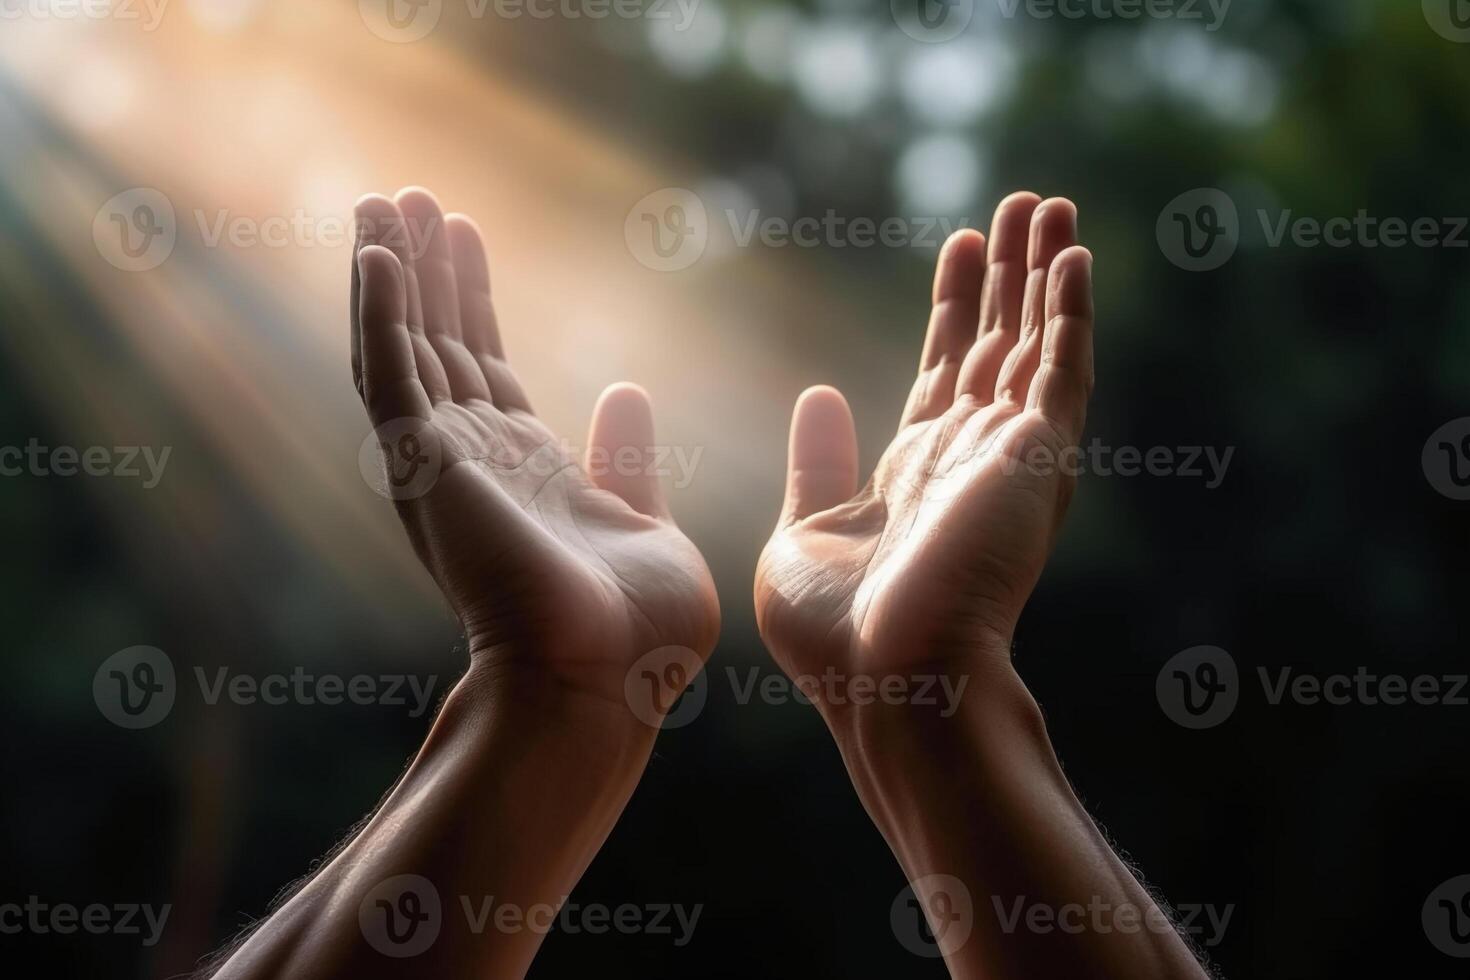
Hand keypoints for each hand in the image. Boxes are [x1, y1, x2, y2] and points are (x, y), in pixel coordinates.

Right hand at [352, 188, 718, 713]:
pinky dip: (379, 311)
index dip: (470, 300)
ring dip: (393, 273)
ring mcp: (442, 465)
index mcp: (526, 471)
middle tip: (409, 197)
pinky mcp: (423, 467)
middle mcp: (473, 463)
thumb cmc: (639, 632)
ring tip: (385, 200)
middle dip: (425, 271)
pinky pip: (388, 374)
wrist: (602, 684)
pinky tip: (380, 252)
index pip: (483, 367)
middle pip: (436, 343)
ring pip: (403, 346)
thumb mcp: (646, 524)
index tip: (465, 237)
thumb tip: (627, 395)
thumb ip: (628, 462)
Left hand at [754, 193, 1092, 705]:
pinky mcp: (1037, 460)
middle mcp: (972, 457)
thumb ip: (817, 465)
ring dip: (1044, 275)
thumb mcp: (803, 534)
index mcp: (917, 472)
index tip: (964, 249)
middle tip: (1023, 206)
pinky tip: (1072, 257)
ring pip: (1036, 344)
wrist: (887, 684)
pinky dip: (1070, 314)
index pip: (945, 370)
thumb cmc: (836, 638)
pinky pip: (1063, 372)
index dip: (956, 308)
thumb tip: (819, 397)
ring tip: (1049, 207)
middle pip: (998, 344)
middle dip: (1009, 276)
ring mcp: (1010, 458)